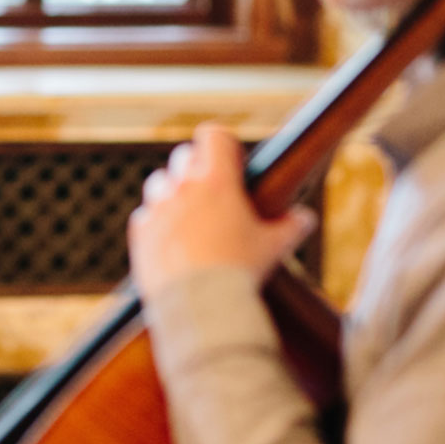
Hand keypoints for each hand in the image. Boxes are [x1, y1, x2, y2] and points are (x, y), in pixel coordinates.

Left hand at [127, 124, 317, 300]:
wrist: (200, 308)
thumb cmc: (240, 273)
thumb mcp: (273, 248)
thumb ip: (290, 227)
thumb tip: (305, 219)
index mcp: (216, 181)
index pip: (214, 135)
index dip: (223, 144)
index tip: (232, 162)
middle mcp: (182, 187)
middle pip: (183, 156)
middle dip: (197, 168)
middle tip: (212, 193)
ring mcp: (157, 208)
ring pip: (159, 183)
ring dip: (172, 193)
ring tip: (190, 218)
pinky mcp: (140, 232)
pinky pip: (145, 216)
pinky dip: (156, 224)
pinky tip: (172, 242)